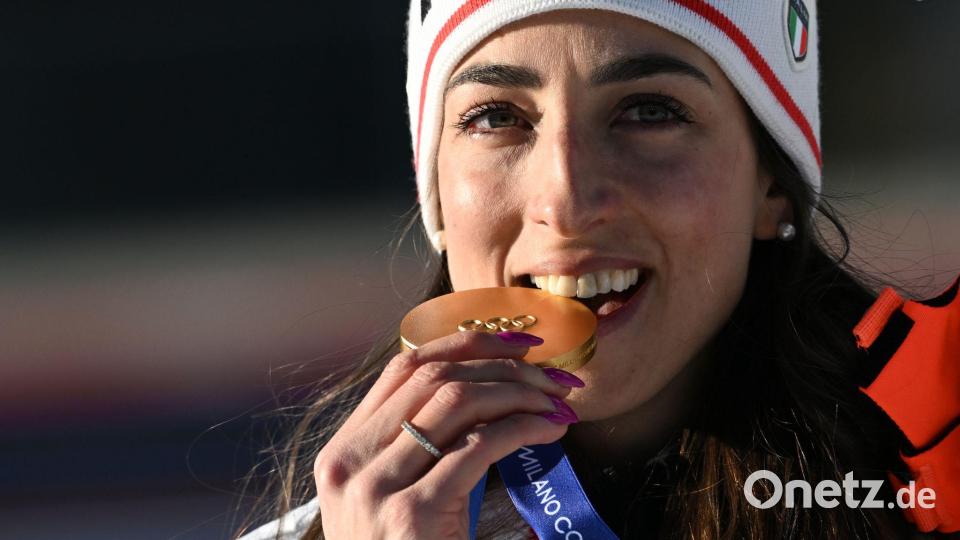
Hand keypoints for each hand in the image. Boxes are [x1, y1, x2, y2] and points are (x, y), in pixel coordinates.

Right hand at [314, 330, 582, 538]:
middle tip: (553, 375)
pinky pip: (478, 446)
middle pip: (434, 375)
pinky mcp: (411, 514)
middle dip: (503, 364)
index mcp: (344, 451)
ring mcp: (376, 488)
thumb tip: (487, 392)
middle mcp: (350, 462)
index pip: (403, 366)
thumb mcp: (392, 498)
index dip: (464, 342)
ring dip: (520, 391)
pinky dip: (523, 427)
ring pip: (458, 400)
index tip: (516, 343)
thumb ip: (417, 449)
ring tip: (558, 402)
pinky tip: (551, 431)